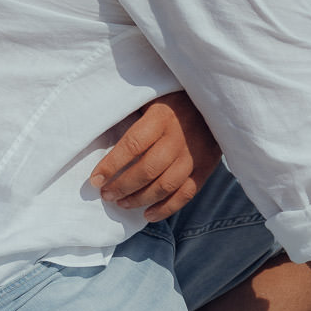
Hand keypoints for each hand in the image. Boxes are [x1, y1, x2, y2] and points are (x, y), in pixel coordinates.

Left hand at [88, 91, 221, 221]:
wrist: (215, 99)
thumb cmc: (172, 99)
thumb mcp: (151, 96)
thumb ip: (131, 113)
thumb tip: (98, 134)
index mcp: (162, 117)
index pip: (133, 145)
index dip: (112, 165)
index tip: (95, 179)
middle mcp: (179, 137)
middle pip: (148, 169)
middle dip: (122, 186)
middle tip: (106, 194)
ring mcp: (194, 154)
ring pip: (166, 185)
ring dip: (140, 199)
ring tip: (122, 203)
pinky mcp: (206, 167)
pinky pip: (186, 193)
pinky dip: (167, 208)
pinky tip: (148, 214)